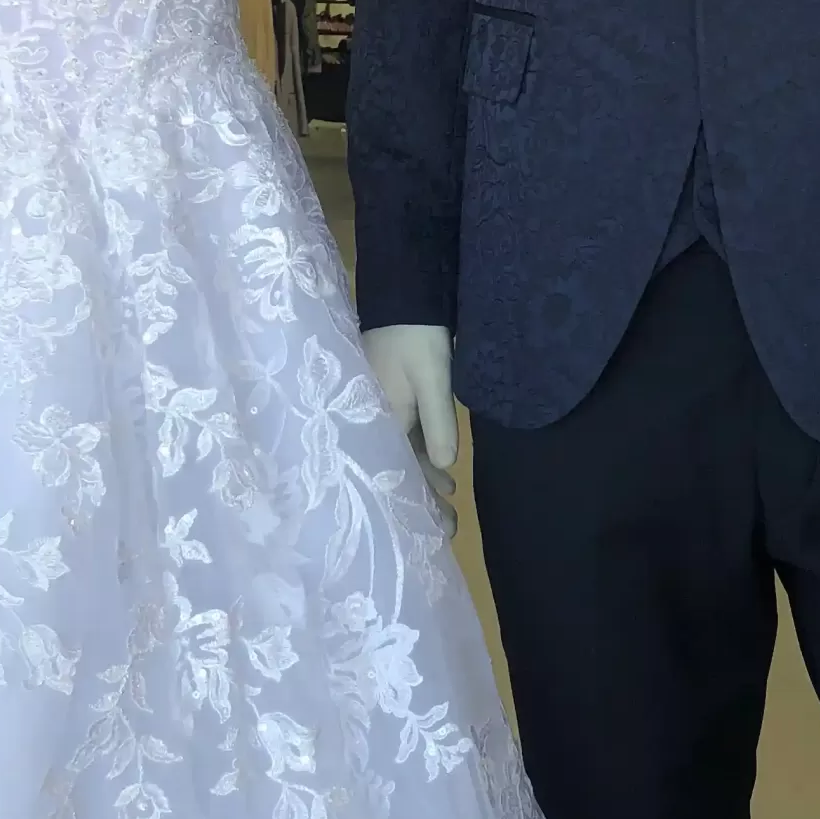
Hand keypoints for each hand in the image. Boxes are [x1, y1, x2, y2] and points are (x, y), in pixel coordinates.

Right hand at [362, 323, 459, 537]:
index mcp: (376, 418)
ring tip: (447, 496)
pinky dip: (419, 451)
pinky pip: (401, 435)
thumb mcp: (432, 378)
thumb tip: (443, 467)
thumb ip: (437, 422)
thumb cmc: (416, 336)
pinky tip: (436, 463)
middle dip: (419, 495)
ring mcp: (379, 408)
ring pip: (398, 452)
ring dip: (421, 474)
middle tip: (446, 523)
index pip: (396, 470)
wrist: (404, 294)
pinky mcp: (387, 397)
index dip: (418, 498)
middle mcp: (371, 418)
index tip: (439, 524)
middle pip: (393, 467)